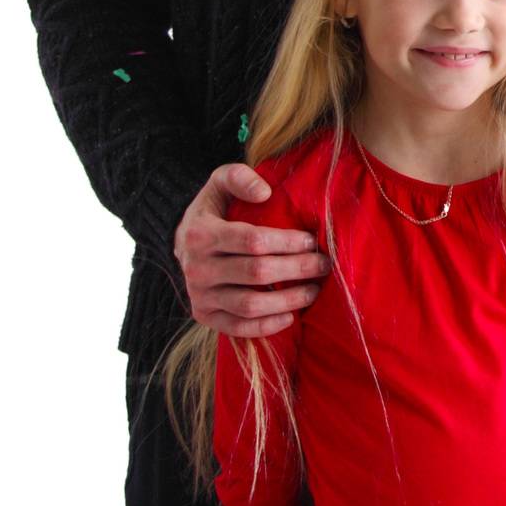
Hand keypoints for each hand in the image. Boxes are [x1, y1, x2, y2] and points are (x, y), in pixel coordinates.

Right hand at [173, 164, 330, 337]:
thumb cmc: (213, 208)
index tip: (312, 240)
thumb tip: (265, 192)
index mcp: (201, 234)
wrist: (182, 240)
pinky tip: (290, 316)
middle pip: (256, 273)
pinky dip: (266, 326)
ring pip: (249, 305)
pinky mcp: (204, 316)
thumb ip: (239, 178)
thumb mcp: (220, 182)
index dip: (287, 242)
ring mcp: (200, 296)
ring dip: (287, 300)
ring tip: (313, 290)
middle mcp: (198, 269)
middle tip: (323, 265)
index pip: (253, 241)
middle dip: (296, 269)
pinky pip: (238, 327)